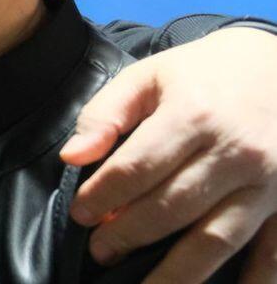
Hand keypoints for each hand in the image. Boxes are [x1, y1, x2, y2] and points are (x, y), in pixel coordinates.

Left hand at [60, 27, 276, 281]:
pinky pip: (273, 251)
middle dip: (129, 234)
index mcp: (194, 116)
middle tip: (100, 251)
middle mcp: (235, 152)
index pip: (137, 168)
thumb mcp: (147, 76)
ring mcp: (269, 182)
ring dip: (179, 272)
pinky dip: (255, 279)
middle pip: (173, 207)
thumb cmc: (201, 74)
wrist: (274, 66)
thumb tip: (71, 156)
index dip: (102, 195)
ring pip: (218, 238)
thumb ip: (105, 113)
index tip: (80, 214)